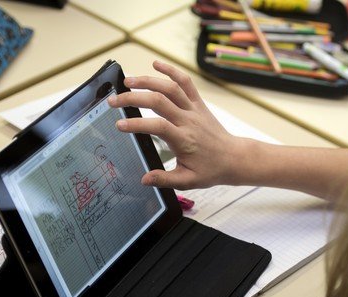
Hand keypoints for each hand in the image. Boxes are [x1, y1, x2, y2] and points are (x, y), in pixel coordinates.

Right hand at [108, 61, 241, 189]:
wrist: (233, 157)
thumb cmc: (211, 169)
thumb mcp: (188, 181)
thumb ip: (165, 179)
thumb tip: (144, 179)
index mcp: (184, 140)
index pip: (158, 126)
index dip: (138, 124)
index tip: (119, 126)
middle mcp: (189, 120)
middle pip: (159, 101)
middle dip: (134, 98)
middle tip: (114, 101)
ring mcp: (194, 109)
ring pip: (170, 88)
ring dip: (148, 81)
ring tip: (127, 82)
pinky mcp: (198, 103)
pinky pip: (185, 83)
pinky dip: (171, 71)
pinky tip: (155, 64)